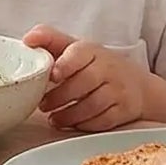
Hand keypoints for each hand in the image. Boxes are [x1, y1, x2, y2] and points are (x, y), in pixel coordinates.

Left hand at [25, 27, 158, 132]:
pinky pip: (103, 120)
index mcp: (92, 50)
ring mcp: (119, 89)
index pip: (79, 54)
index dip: (65, 64)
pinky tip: (72, 124)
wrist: (137, 85)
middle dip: (60, 97)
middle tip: (43, 104)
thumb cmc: (97, 66)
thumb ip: (50, 40)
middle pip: (84, 83)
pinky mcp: (125, 110)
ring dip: (69, 115)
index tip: (52, 75)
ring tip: (53, 118)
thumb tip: (28, 40)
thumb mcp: (76, 48)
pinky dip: (84, 124)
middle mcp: (108, 68)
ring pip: (92, 105)